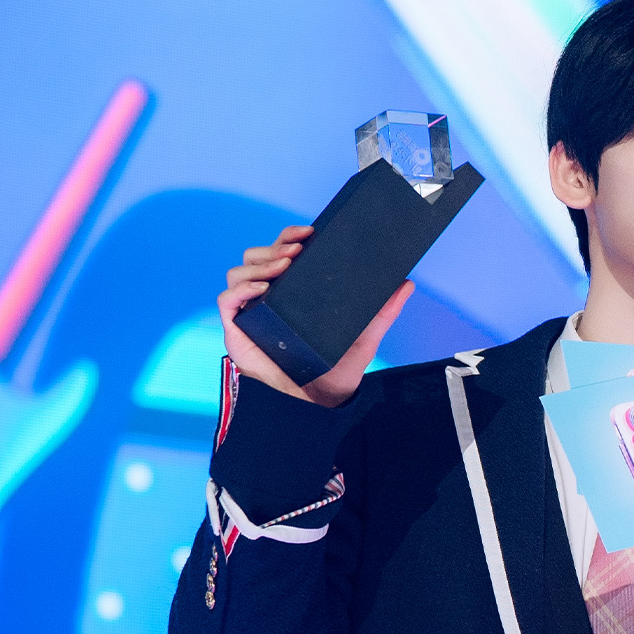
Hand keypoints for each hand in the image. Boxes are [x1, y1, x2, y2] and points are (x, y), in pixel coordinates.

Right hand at [218, 224, 412, 407]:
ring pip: (239, 272)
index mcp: (291, 292)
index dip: (288, 237)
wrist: (321, 401)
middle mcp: (267, 297)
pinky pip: (226, 301)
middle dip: (274, 247)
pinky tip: (262, 288)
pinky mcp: (237, 330)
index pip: (282, 253)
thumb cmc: (336, 368)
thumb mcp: (365, 335)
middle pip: (256, 257)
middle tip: (296, 250)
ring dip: (259, 264)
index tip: (308, 232)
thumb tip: (406, 283)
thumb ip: (384, 311)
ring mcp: (250, 312)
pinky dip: (241, 289)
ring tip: (283, 266)